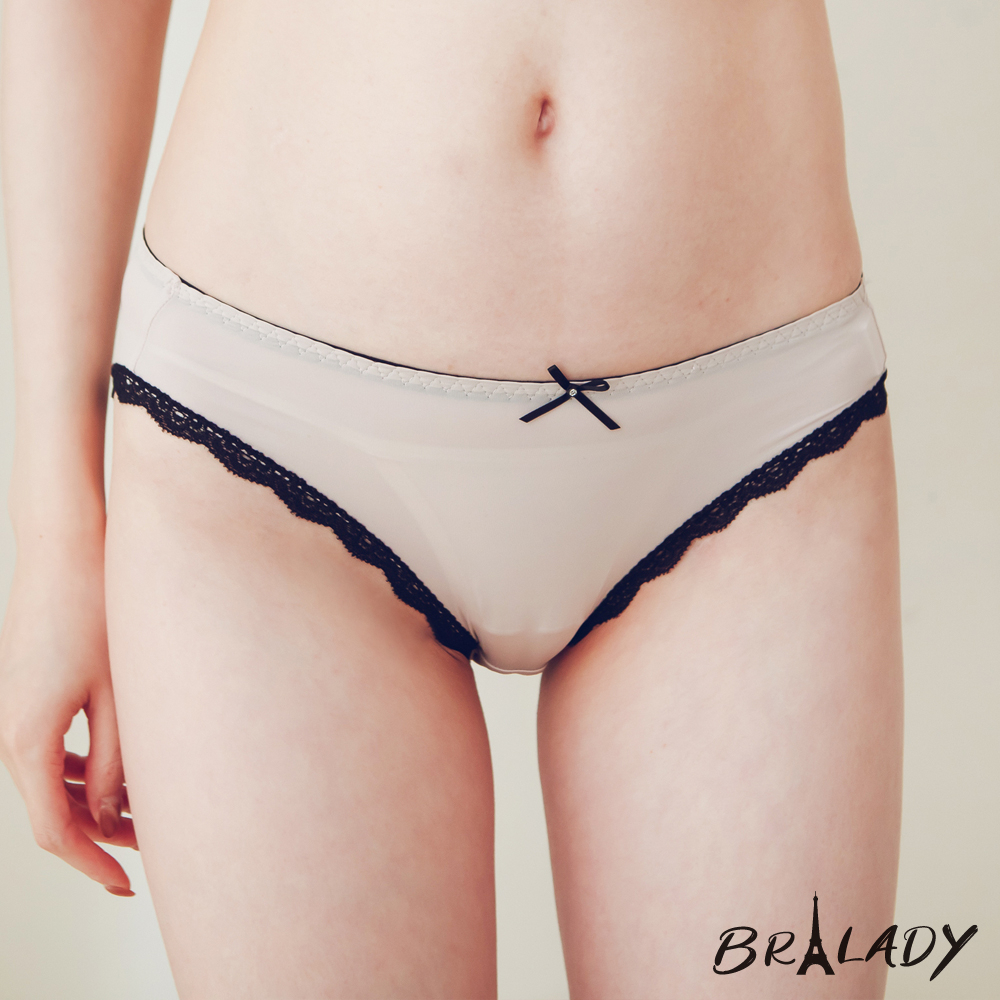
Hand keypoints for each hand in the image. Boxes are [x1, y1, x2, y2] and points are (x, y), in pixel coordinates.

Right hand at [0, 540, 138, 895]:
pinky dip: (82, 770)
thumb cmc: (95, 609)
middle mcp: (9, 734)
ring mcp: (14, 713)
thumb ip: (114, 762)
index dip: (93, 865)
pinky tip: (119, 771)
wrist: (64, 545)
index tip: (128, 886)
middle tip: (158, 844)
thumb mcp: (116, 693)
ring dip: (95, 801)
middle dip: (103, 834)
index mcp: (26, 741)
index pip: (56, 832)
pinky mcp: (27, 693)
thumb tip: (111, 814)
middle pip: (54, 810)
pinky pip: (50, 750)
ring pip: (52, 782)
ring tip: (149, 809)